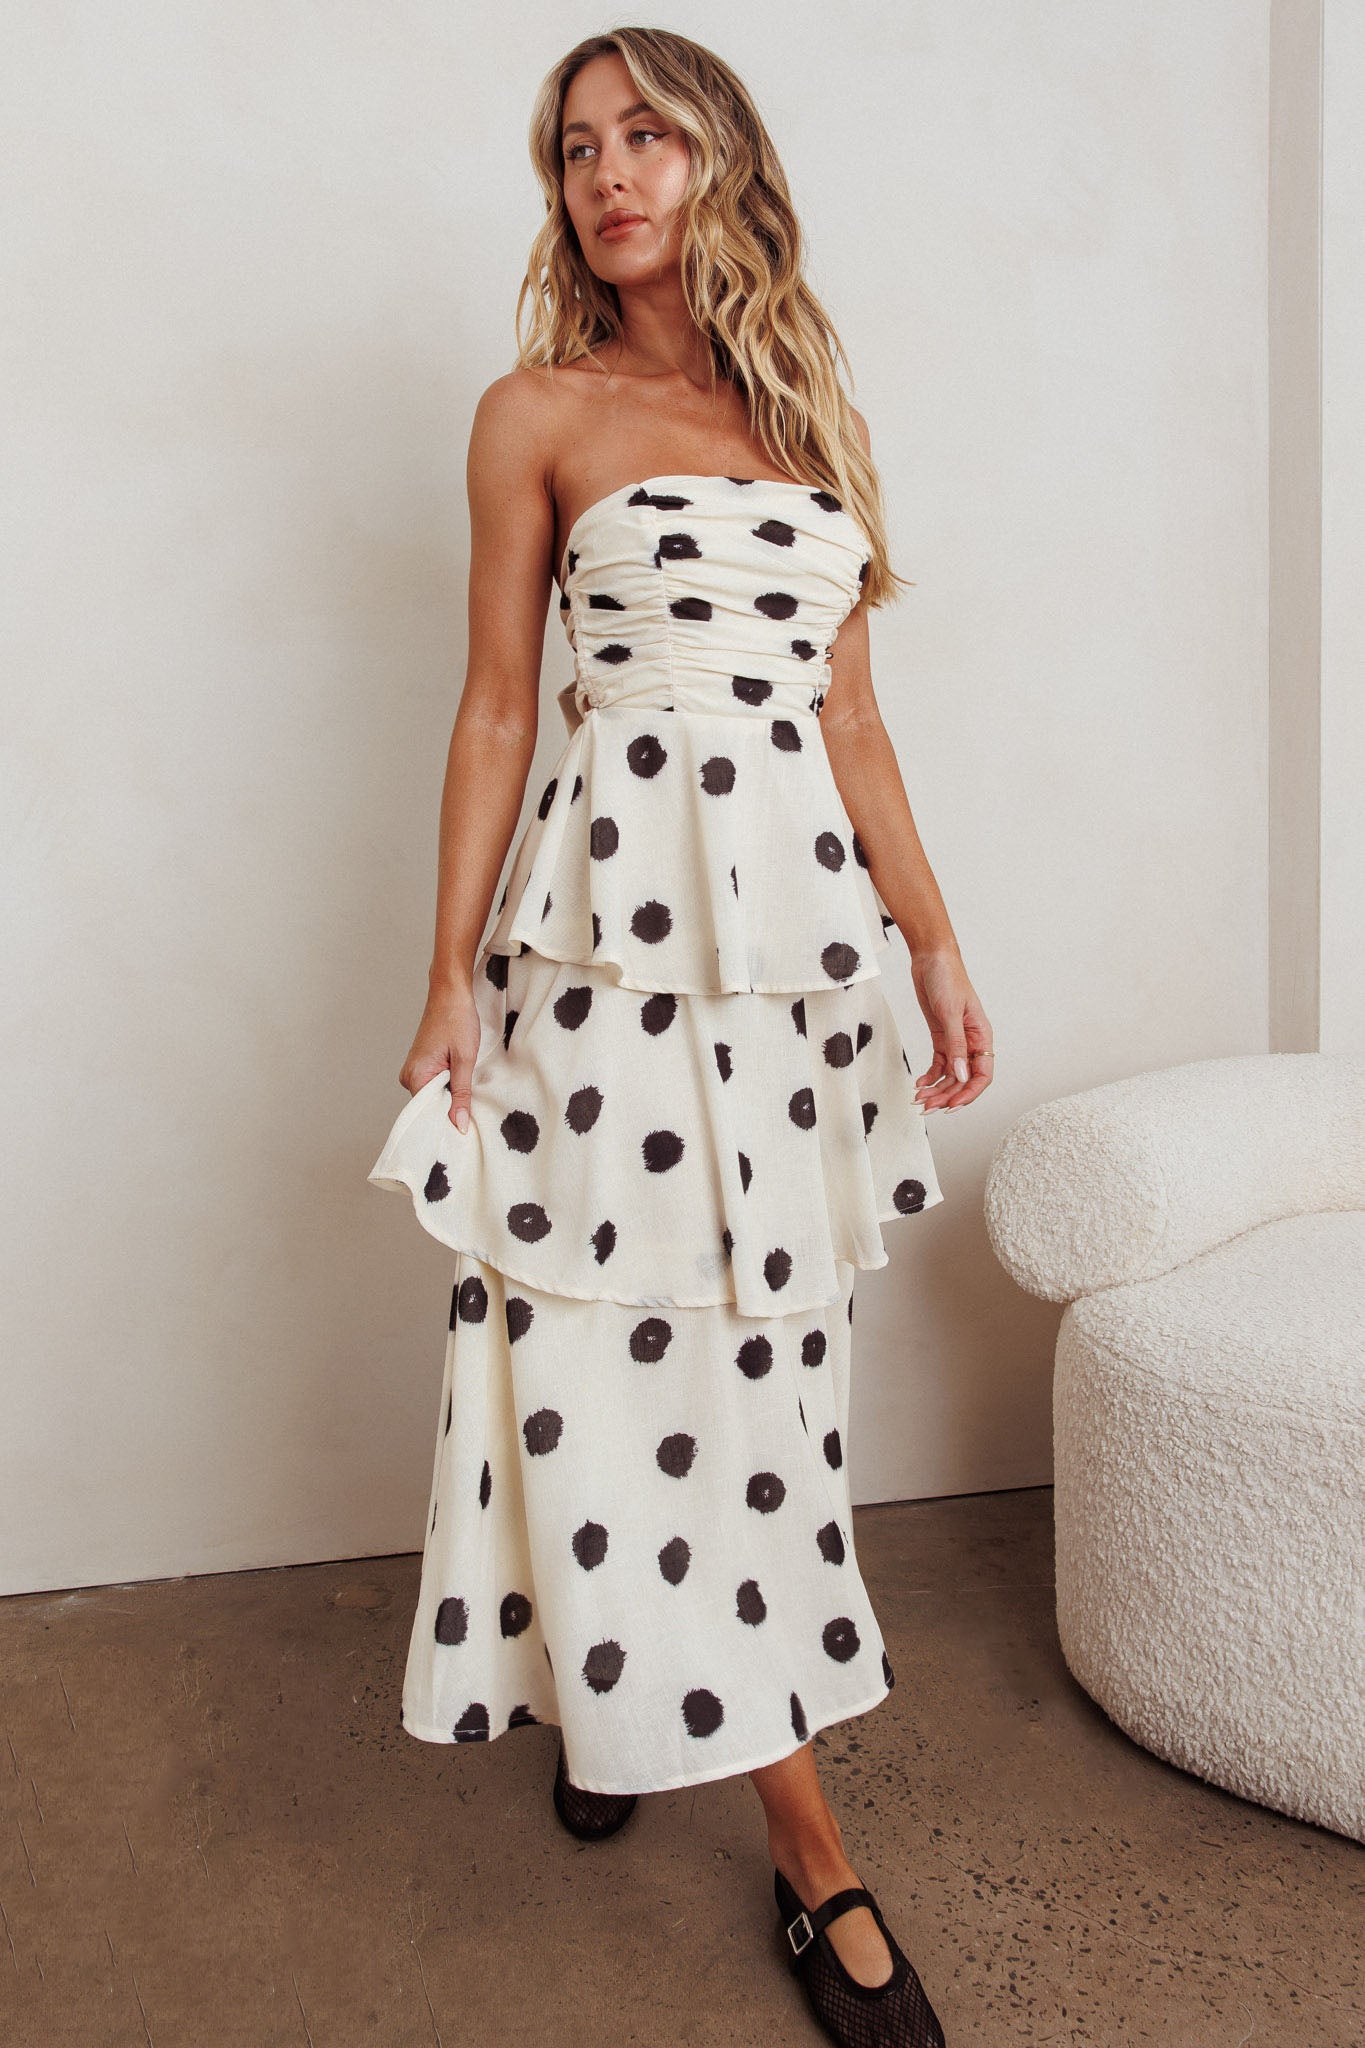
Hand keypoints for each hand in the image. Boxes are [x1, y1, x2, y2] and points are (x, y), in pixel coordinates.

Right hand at [399, 978, 481, 1132]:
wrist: (450, 992)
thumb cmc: (457, 1020)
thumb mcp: (464, 1060)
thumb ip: (461, 1094)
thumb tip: (458, 1125)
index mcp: (415, 1076)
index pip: (429, 1113)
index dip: (447, 1122)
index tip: (464, 1132)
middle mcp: (409, 1076)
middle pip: (432, 1106)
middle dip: (451, 1109)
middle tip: (472, 1115)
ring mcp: (415, 1070)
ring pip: (436, 1095)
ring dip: (452, 1096)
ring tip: (468, 1093)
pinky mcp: (423, 1065)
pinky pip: (436, 1084)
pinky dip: (450, 1087)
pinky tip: (462, 1083)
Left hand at [909, 948, 993, 1111]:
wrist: (931, 958)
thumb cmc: (947, 978)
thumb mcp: (950, 1013)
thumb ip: (956, 1045)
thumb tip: (961, 1075)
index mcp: (982, 1036)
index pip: (982, 1075)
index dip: (968, 1094)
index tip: (951, 1106)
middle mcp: (971, 1042)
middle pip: (963, 1079)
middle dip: (947, 1095)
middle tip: (927, 1107)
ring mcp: (956, 1041)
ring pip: (950, 1074)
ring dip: (936, 1089)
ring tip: (919, 1100)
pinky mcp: (941, 1037)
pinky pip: (939, 1064)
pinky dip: (930, 1076)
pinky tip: (920, 1084)